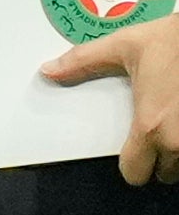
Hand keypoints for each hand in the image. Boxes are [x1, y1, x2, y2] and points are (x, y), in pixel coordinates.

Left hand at [42, 15, 178, 183]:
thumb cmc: (172, 40)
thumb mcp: (124, 45)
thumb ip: (84, 61)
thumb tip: (48, 70)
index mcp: (150, 126)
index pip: (134, 174)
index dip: (132, 164)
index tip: (134, 149)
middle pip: (164, 173)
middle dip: (160, 158)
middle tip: (159, 132)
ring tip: (175, 125)